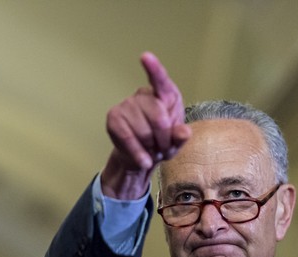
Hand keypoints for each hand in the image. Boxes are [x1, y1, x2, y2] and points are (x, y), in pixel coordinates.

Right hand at [102, 52, 190, 198]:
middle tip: (164, 148)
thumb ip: (181, 136)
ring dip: (151, 148)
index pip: (160, 80)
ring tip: (152, 149)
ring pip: (144, 132)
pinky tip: (144, 159)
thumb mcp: (177, 141)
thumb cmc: (163, 142)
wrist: (142, 156)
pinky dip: (138, 153)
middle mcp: (144, 94)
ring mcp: (127, 104)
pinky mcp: (113, 117)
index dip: (154, 69)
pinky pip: (128, 138)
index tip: (145, 57)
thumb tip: (183, 132)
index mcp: (165, 94)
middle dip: (164, 140)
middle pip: (159, 119)